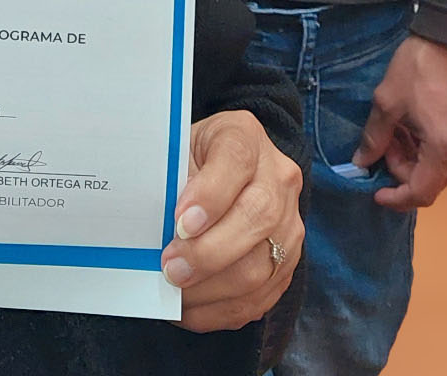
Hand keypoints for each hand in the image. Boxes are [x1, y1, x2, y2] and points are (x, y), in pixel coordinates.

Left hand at [160, 110, 302, 332]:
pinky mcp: (288, 262)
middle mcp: (278, 177)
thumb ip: (172, 179)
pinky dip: (220, 309)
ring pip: (261, 266)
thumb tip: (156, 226)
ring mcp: (290, 222)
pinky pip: (260, 296)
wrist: (225, 167)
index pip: (236, 160)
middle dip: (209, 252)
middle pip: (257, 218)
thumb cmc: (192, 158)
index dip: (210, 195)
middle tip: (170, 268)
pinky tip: (188, 308)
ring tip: (175, 291)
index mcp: (245, 137)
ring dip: (212, 287)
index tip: (180, 223)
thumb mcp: (178, 150)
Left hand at [354, 34, 446, 210]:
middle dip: (400, 170)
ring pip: (437, 168)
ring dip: (411, 158)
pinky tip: (408, 126)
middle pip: (430, 182)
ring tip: (392, 130)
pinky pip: (445, 152)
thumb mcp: (387, 102)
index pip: (421, 192)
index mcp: (444, 150)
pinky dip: (424, 148)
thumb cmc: (418, 68)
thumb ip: (373, 137)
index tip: (375, 192)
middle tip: (381, 143)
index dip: (396, 198)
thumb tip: (360, 162)